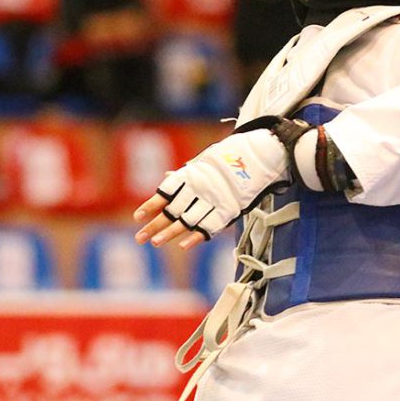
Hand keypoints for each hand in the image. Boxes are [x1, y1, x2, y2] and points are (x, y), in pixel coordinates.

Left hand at [132, 125, 303, 248]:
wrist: (261, 155)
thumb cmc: (230, 158)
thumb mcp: (205, 161)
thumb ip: (187, 174)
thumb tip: (166, 177)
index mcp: (193, 174)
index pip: (166, 192)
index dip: (151, 204)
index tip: (138, 216)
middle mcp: (201, 187)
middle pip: (173, 210)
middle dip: (155, 225)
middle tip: (140, 237)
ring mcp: (215, 199)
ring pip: (188, 220)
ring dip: (170, 233)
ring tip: (155, 242)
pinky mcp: (229, 209)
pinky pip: (210, 226)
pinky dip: (197, 236)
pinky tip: (184, 245)